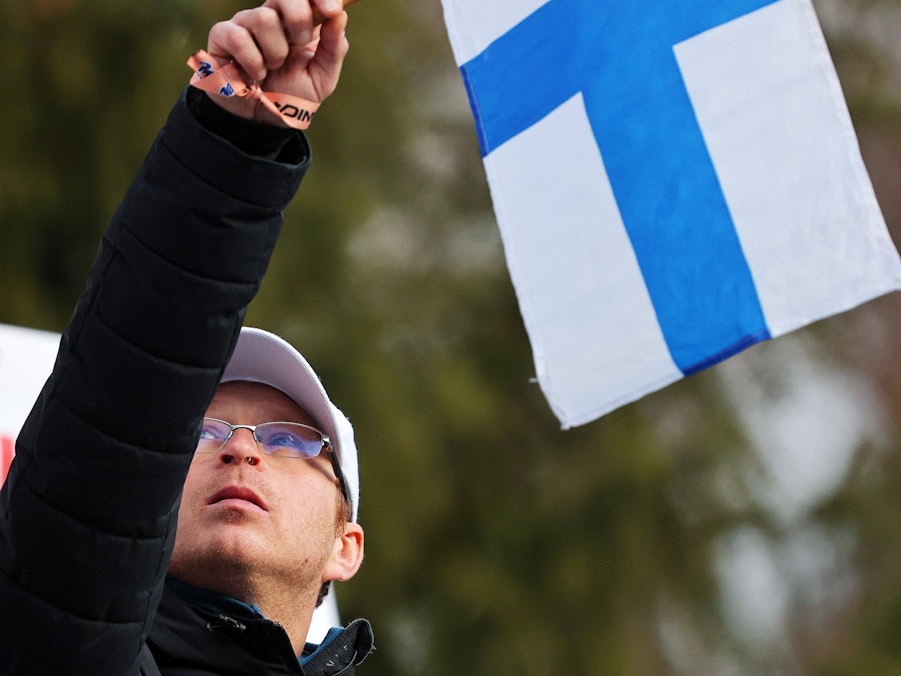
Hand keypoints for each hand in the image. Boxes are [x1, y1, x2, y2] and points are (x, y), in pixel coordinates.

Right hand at [205, 0, 349, 123]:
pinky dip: (253, 63)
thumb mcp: (322, 77)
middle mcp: (272, 15)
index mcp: (298, 21)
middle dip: (298, 17)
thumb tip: (339, 16)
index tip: (332, 10)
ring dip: (275, 53)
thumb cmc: (292, 94)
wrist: (263, 120)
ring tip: (273, 69)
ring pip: (263, 18)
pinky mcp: (223, 35)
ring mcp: (246, 23)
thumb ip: (334, 48)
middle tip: (300, 44)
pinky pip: (239, 37)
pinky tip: (254, 76)